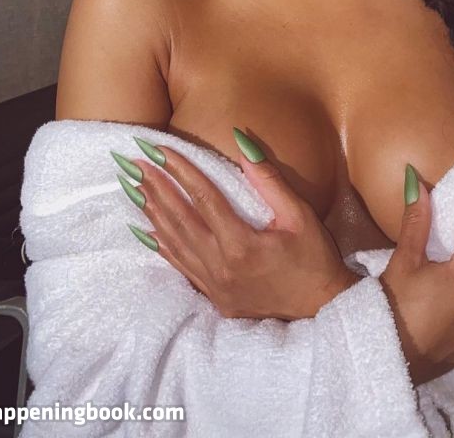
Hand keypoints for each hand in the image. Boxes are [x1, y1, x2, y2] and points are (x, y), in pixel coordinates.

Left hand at [113, 133, 360, 319]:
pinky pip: (179, 266)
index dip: (181, 170)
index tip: (159, 149)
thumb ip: (269, 181)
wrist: (320, 308)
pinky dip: (160, 245)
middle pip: (180, 219)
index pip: (204, 197)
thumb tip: (242, 145)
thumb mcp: (300, 215)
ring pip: (174, 242)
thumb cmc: (314, 259)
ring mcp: (213, 284)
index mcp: (241, 244)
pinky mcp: (213, 297)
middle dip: (155, 188)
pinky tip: (145, 230)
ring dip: (152, 212)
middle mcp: (220, 265)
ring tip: (133, 187)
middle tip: (133, 163)